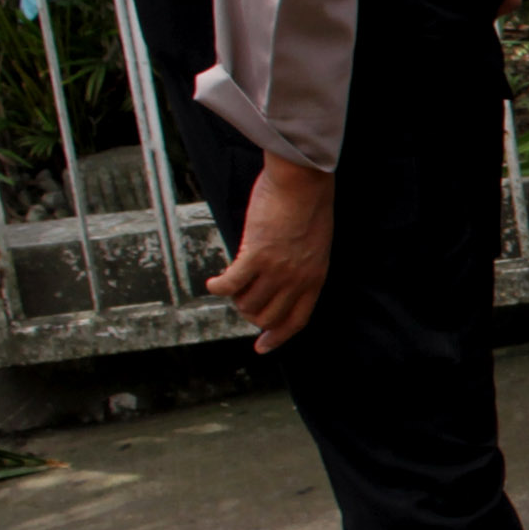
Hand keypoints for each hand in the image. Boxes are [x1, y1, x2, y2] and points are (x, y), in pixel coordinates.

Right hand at [208, 153, 332, 352]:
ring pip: (247, 304)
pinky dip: (218, 287)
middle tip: (241, 299)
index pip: (297, 320)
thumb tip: (280, 279)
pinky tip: (212, 283)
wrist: (304, 181)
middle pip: (267, 317)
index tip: (262, 348)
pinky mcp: (256, 255)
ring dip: (235, 299)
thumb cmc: (308, 204)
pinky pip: (231, 285)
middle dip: (250, 314)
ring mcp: (277, 269)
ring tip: (231, 283)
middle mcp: (297, 279)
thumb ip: (301, 264)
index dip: (278, 337)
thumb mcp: (313, 244)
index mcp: (315, 277)